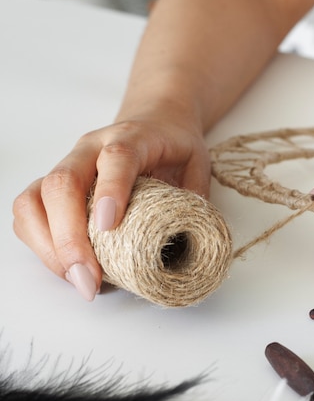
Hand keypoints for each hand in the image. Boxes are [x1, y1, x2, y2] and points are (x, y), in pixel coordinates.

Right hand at [13, 112, 210, 300]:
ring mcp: (66, 165)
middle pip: (62, 183)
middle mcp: (90, 149)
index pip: (116, 157)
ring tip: (77, 280)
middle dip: (70, 239)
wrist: (154, 119)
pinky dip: (40, 244)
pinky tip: (66, 266)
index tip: (108, 228)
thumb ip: (195, 200)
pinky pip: (29, 213)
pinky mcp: (50, 185)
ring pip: (33, 200)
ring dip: (49, 247)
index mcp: (132, 138)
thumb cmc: (174, 147)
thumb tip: (188, 247)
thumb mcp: (198, 165)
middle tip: (89, 280)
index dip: (111, 191)